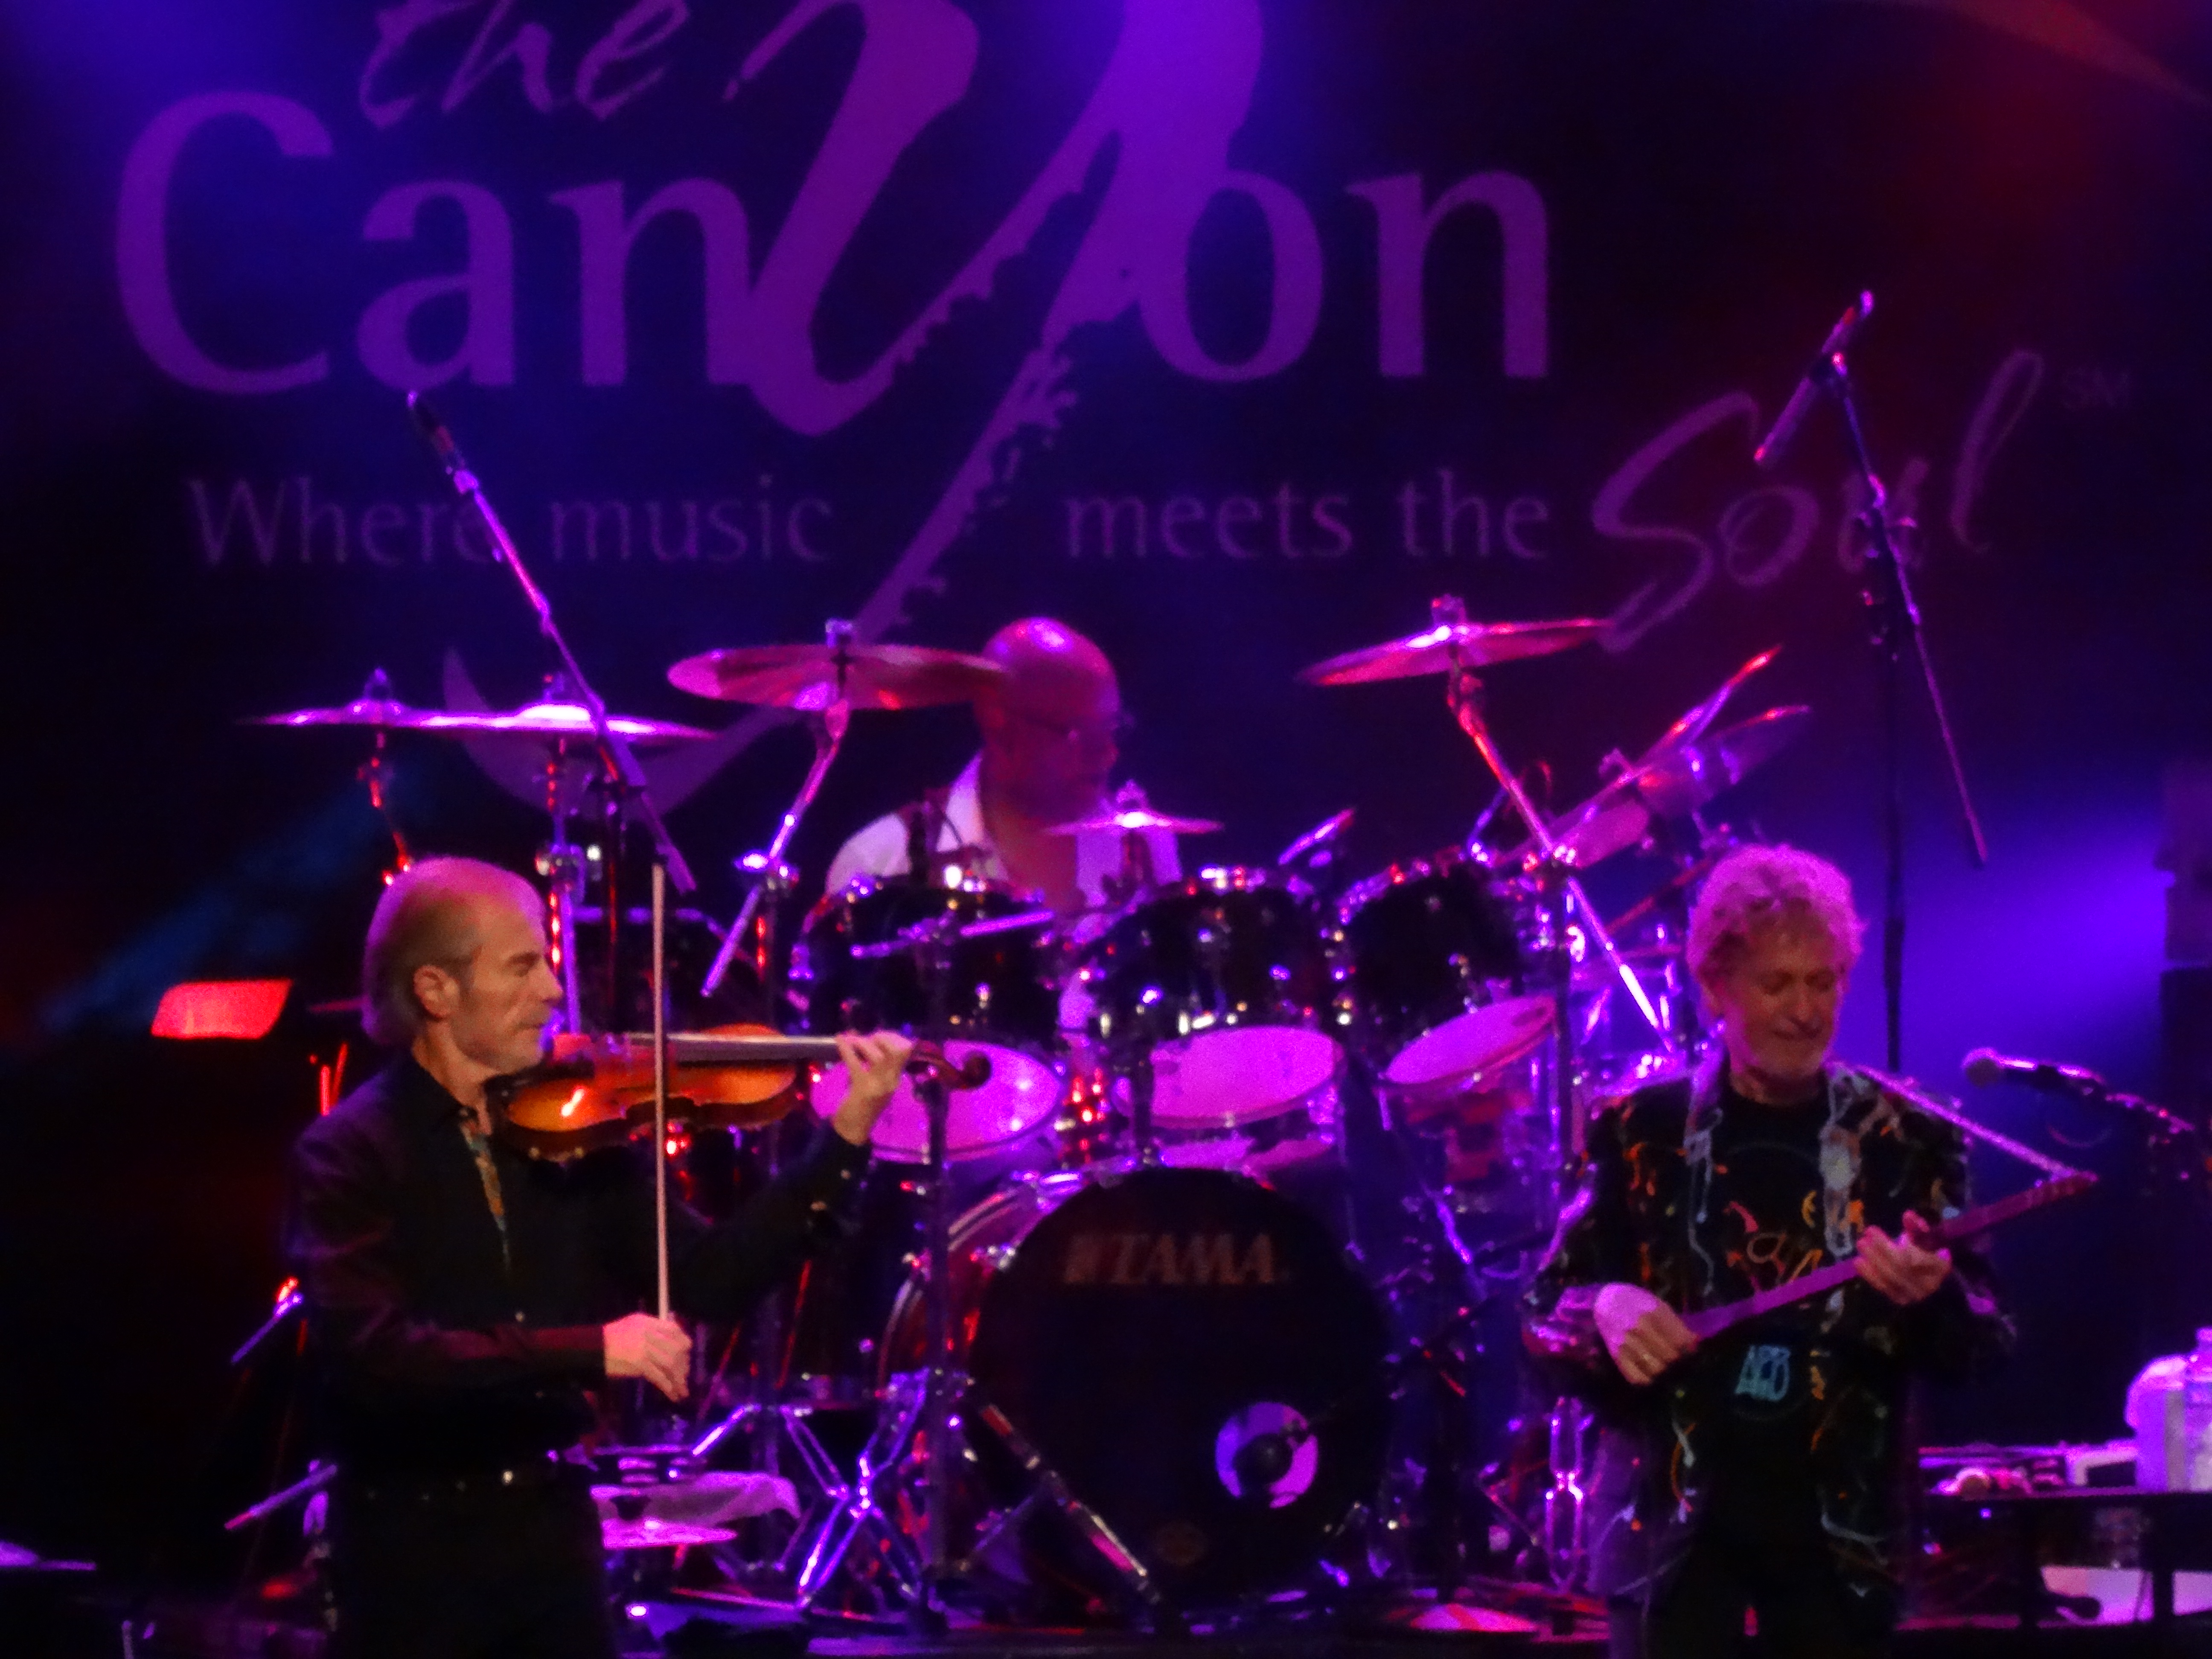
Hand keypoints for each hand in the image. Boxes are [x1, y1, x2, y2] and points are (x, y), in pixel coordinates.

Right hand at [603, 1312, 691, 1400]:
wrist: (593, 1349)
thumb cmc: (612, 1337)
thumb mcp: (634, 1324)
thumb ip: (652, 1329)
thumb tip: (671, 1342)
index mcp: (648, 1322)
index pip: (674, 1330)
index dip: (684, 1342)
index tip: (687, 1354)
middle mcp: (649, 1333)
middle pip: (676, 1349)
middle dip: (684, 1365)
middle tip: (684, 1376)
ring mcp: (645, 1349)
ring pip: (671, 1364)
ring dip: (679, 1379)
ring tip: (682, 1390)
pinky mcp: (640, 1364)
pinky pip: (659, 1377)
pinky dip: (668, 1387)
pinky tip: (673, 1395)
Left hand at [828, 1030, 914, 1145]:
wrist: (853, 1129)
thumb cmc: (862, 1103)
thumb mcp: (872, 1080)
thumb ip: (869, 1061)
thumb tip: (855, 1033)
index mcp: (895, 1078)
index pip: (906, 1051)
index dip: (893, 1037)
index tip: (877, 1035)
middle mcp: (891, 1081)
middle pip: (897, 1051)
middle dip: (882, 1038)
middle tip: (866, 1037)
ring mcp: (878, 1086)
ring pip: (878, 1057)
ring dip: (864, 1043)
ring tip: (852, 1041)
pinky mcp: (862, 1089)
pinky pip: (856, 1065)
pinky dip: (847, 1050)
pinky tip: (839, 1040)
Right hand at [1594, 1282, 1698, 1385]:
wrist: (1604, 1300)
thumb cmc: (1635, 1301)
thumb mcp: (1658, 1304)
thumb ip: (1676, 1324)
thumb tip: (1694, 1343)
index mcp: (1653, 1312)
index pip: (1681, 1341)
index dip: (1689, 1348)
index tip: (1690, 1349)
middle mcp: (1639, 1328)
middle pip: (1670, 1356)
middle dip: (1677, 1358)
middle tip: (1676, 1356)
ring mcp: (1626, 1342)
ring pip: (1655, 1368)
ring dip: (1663, 1368)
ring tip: (1663, 1362)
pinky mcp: (1616, 1354)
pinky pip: (1635, 1377)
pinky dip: (1646, 1378)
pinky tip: (1649, 1371)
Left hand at [1855, 1212, 1951, 1305]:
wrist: (1932, 1281)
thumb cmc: (1929, 1256)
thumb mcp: (1926, 1240)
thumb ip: (1917, 1228)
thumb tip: (1908, 1215)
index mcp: (1940, 1266)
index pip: (1914, 1258)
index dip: (1894, 1246)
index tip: (1873, 1230)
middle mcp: (1929, 1283)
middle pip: (1900, 1266)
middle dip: (1881, 1249)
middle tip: (1864, 1236)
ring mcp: (1915, 1294)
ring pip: (1891, 1277)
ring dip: (1873, 1260)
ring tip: (1861, 1244)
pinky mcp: (1902, 1299)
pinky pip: (1884, 1288)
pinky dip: (1870, 1274)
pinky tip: (1858, 1262)